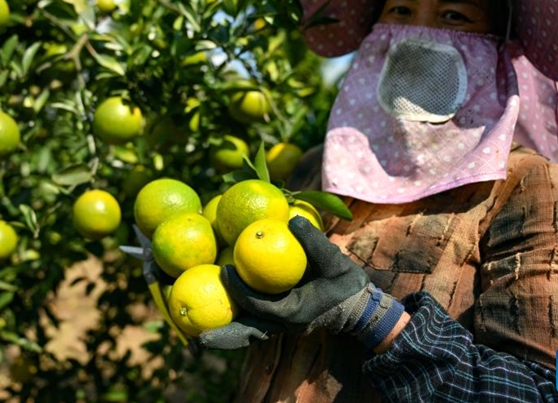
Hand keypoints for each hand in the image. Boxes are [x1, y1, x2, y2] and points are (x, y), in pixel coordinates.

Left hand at [198, 216, 404, 350]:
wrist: (359, 306)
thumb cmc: (347, 283)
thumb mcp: (335, 260)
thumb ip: (315, 242)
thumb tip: (292, 219)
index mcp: (295, 312)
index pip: (261, 305)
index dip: (240, 289)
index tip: (224, 268)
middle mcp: (284, 324)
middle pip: (248, 333)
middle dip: (224, 337)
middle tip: (198, 338)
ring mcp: (281, 326)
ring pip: (249, 333)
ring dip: (227, 334)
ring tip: (199, 335)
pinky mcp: (280, 322)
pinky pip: (255, 323)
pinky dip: (239, 320)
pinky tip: (221, 311)